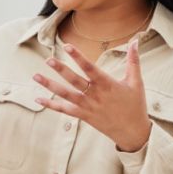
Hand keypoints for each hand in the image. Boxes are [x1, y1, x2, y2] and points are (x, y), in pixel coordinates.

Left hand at [33, 40, 150, 151]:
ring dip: (50, 86)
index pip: (90, 68)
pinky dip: (51, 104)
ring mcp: (88, 107)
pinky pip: (65, 110)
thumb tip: (135, 41)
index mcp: (107, 84)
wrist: (132, 132)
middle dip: (61, 70)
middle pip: (74, 80)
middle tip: (48, 60)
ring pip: (66, 95)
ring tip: (36, 76)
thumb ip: (133, 61)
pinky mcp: (83, 116)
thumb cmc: (135, 105)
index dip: (78, 57)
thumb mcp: (136, 82)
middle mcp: (95, 95)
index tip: (67, 46)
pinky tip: (38, 99)